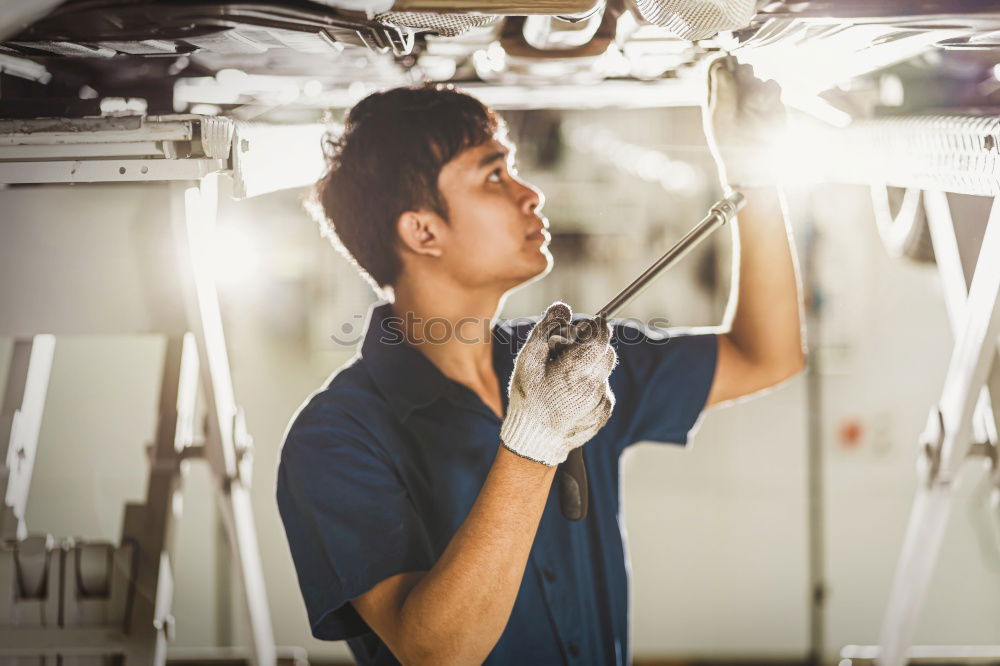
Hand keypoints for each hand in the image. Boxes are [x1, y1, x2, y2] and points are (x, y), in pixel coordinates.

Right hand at [500, 302, 616, 465]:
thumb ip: (547, 330)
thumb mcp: (529, 360)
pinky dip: (590, 386)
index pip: (600, 336)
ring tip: (563, 379)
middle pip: (606, 352)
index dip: (593, 328)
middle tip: (565, 355)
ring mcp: (602, 400)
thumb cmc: (529, 398)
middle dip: (590, 347)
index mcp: (576, 369)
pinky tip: (569, 396)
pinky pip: (602, 389)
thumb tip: (563, 307)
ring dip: (589, 368)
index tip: (582, 329)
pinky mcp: (605, 412)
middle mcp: (595, 384)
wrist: (536, 441)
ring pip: (604, 371)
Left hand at [703, 55, 786, 188]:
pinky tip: (763, 105)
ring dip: (753, 84)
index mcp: (715, 95)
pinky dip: (769, 91)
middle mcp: (734, 92)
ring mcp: (753, 94)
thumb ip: (721, 91)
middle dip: (740, 71)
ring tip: (752, 104)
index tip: (725, 66)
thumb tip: (721, 66)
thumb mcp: (720, 117)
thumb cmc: (729, 143)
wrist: (753, 163)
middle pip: (737, 66)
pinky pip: (772, 85)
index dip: (720, 62)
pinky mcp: (771, 101)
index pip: (715, 67)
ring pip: (755, 75)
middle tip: (741, 82)